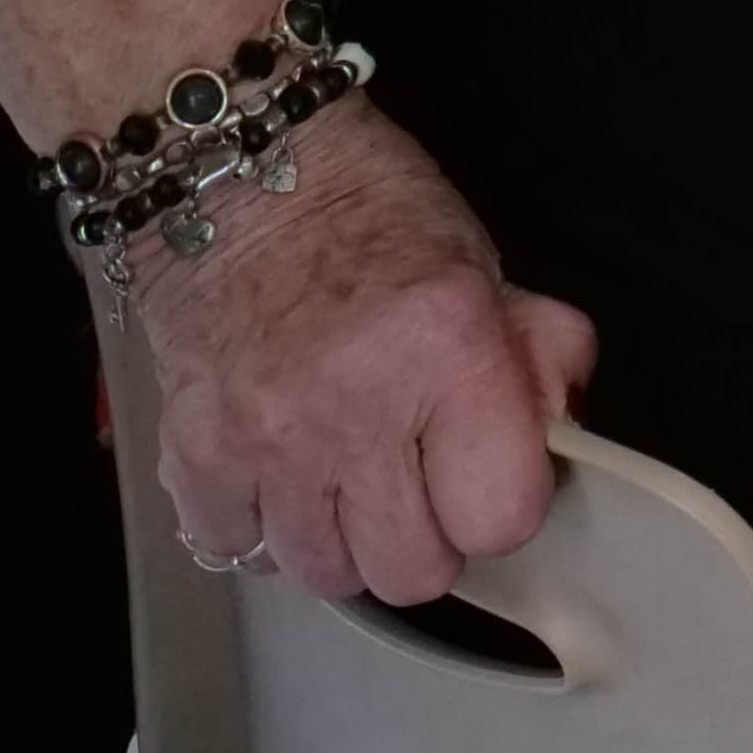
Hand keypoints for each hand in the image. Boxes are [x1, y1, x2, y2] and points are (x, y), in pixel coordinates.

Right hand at [132, 108, 594, 604]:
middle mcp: (353, 405)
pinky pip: (238, 550)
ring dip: (342, 538)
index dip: (502, 504)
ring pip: (323, 574)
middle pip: (410, 571)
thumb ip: (538, 358)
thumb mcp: (483, 269)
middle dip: (425, 536)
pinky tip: (280, 471)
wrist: (236, 178)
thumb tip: (560, 442)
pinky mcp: (191, 453)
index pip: (500, 516)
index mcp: (446, 347)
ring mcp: (263, 438)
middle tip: (415, 479)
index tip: (487, 473)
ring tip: (343, 472)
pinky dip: (262, 526)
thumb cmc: (372, 217)